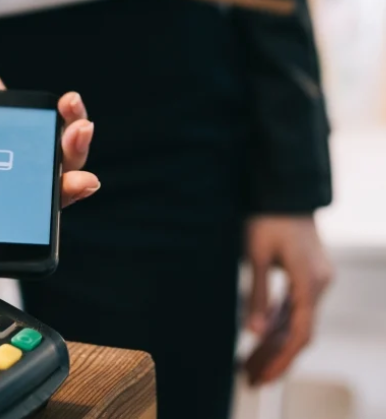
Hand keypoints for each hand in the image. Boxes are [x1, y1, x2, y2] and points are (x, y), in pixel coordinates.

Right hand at [0, 0, 99, 206]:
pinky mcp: (7, 115)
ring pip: (36, 162)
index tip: (40, 217)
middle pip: (19, 193)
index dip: (9, 223)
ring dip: (68, 154)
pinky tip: (68, 104)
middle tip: (82, 179)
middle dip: (57, 190)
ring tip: (80, 127)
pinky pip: (40, 127)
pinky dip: (62, 120)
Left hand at [244, 216, 333, 384]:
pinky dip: (277, 324)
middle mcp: (319, 284)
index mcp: (310, 281)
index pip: (300, 332)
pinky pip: (294, 308)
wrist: (285, 190)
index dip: (282, 357)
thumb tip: (253, 332)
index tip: (263, 376)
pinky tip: (260, 338)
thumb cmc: (268, 218)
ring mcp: (316, 281)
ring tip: (250, 364)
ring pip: (296, 322)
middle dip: (276, 357)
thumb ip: (257, 294)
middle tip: (253, 379)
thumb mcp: (256, 255)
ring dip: (274, 343)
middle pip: (300, 332)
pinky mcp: (307, 276)